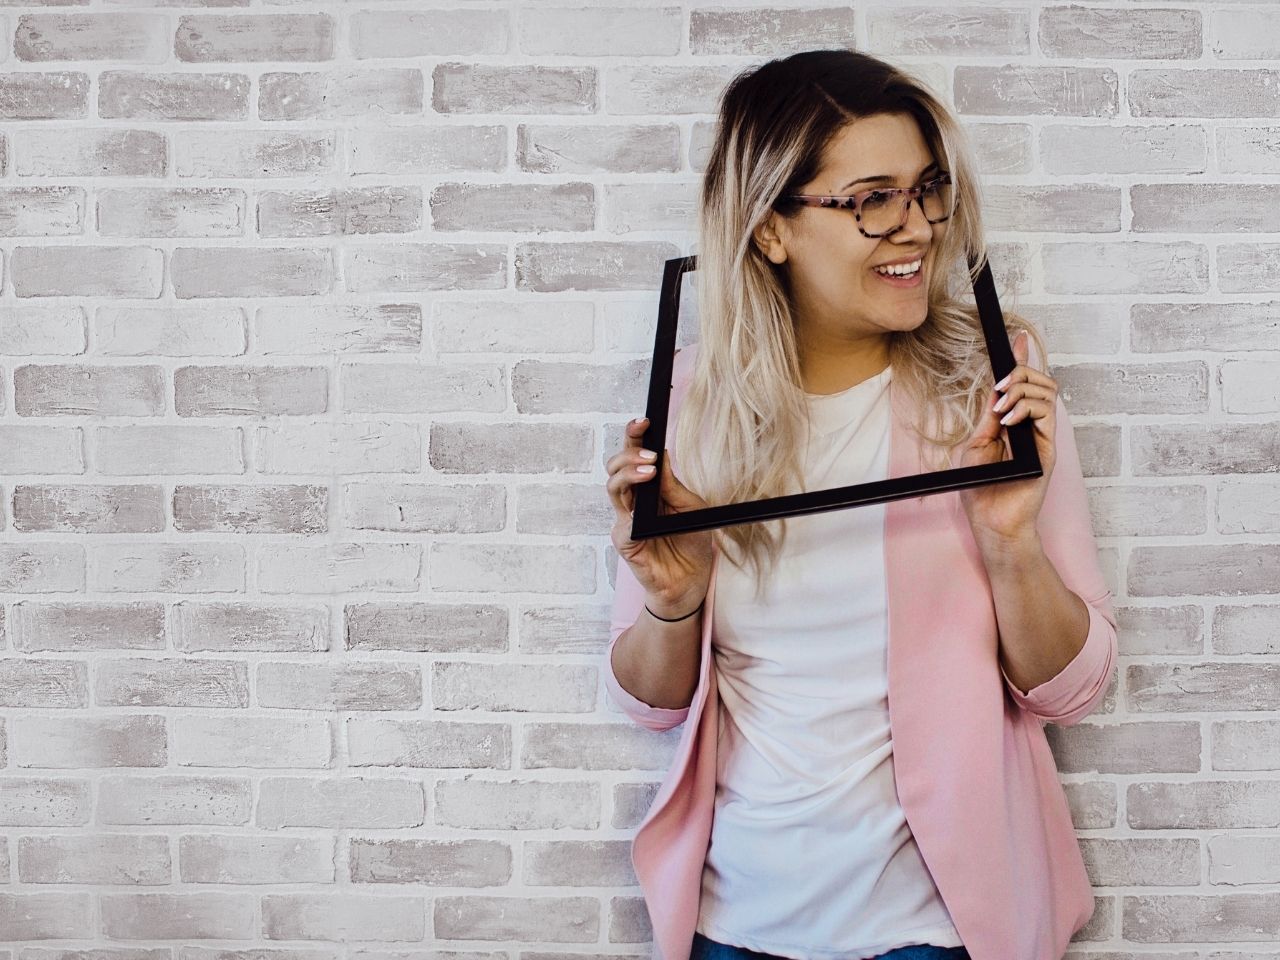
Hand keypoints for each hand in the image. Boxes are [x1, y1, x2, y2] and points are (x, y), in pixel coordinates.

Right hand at [605, 416, 713, 612]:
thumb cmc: (691, 542)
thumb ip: (672, 484)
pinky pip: (622, 521)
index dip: (633, 436)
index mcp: (648, 487)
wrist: (691, 580)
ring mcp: (625, 519)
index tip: (643, 420)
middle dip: (627, 451)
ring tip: (648, 469)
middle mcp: (632, 500)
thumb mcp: (690, 506)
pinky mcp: (624, 540)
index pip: (634, 455)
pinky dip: (631, 510)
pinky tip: (642, 505)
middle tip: (646, 448)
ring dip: (629, 473)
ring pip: (613, 486)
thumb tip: (660, 455)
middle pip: (616, 466)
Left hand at [958, 330, 1057, 550]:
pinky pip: (1048, 414)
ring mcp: (1042, 436)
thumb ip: (989, 415)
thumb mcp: (977, 443)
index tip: (1016, 339)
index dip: (1022, 359)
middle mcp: (1031, 426)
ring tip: (1001, 408)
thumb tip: (995, 387)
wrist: (991, 519)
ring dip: (1022, 390)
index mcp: (1013, 422)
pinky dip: (1028, 408)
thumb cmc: (981, 487)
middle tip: (1000, 387)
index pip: (1022, 385)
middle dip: (1019, 372)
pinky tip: (1009, 420)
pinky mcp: (1048, 448)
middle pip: (1039, 381)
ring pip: (1047, 391)